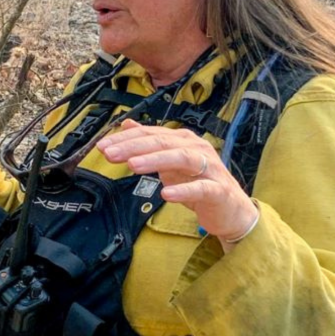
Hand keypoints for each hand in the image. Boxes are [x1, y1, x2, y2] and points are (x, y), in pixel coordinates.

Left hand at [97, 121, 260, 244]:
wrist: (231, 210)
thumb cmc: (201, 185)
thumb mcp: (171, 162)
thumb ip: (151, 144)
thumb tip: (128, 125)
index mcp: (184, 141)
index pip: (151, 134)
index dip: (126, 139)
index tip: (102, 146)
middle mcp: (197, 149)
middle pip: (163, 142)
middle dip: (134, 147)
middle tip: (110, 154)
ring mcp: (209, 168)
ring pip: (181, 158)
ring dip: (155, 161)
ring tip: (133, 166)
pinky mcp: (218, 190)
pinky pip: (200, 188)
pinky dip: (183, 190)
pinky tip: (166, 194)